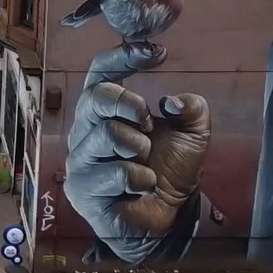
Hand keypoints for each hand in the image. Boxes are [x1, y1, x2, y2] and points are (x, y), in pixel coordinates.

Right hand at [63, 44, 211, 265]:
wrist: (167, 218)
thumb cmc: (169, 170)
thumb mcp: (191, 134)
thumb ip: (191, 109)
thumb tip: (172, 101)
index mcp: (104, 112)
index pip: (101, 74)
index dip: (122, 58)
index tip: (155, 53)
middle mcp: (84, 132)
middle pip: (96, 98)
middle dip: (131, 106)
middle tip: (148, 124)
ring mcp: (80, 161)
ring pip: (106, 134)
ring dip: (138, 147)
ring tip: (146, 162)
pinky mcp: (83, 190)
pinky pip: (114, 173)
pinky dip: (140, 179)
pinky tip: (143, 188)